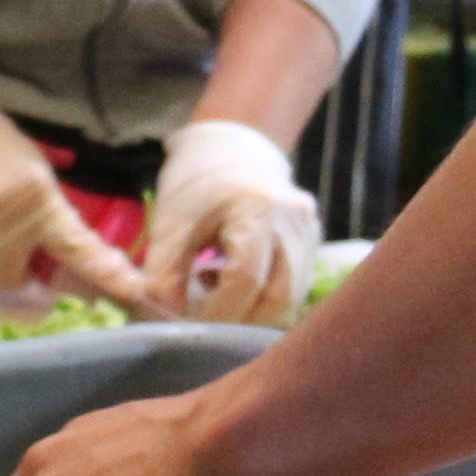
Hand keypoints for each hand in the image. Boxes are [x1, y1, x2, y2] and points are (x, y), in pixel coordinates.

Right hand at [0, 79, 152, 307]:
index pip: (75, 248)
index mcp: (36, 198)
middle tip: (11, 242)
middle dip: (14, 267)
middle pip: (12, 278)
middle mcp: (2, 219)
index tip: (131, 291)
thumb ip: (50, 218)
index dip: (104, 274)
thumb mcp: (35, 173)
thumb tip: (70, 263)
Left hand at [138, 117, 320, 323]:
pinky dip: (263, 300)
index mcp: (258, 209)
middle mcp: (294, 223)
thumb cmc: (196, 182)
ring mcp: (310, 235)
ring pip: (291, 300)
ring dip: (253, 313)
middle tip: (205, 321)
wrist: (231, 149)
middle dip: (241, 321)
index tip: (191, 326)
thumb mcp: (171, 224)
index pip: (246, 279)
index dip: (219, 311)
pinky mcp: (312, 245)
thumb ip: (165, 275)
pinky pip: (293, 289)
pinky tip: (231, 283)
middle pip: (280, 298)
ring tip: (215, 294)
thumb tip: (162, 323)